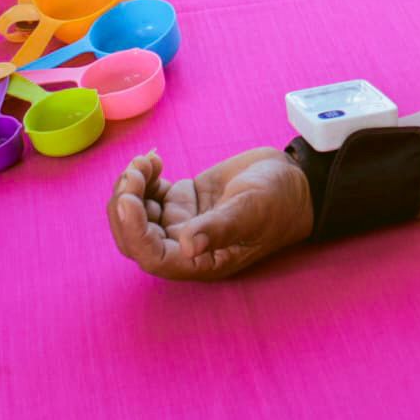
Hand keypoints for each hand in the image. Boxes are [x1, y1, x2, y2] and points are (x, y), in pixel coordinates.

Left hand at [107, 148, 312, 280]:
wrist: (295, 181)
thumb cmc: (280, 202)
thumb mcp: (252, 211)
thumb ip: (220, 227)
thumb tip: (187, 246)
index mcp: (200, 260)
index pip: (152, 255)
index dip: (133, 231)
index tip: (128, 200)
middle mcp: (185, 246)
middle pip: (135, 235)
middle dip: (125, 204)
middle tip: (135, 171)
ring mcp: (181, 222)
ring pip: (137, 213)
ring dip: (131, 187)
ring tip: (146, 161)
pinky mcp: (182, 201)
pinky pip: (149, 194)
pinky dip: (143, 176)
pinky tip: (155, 159)